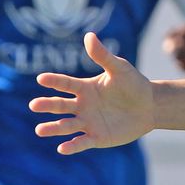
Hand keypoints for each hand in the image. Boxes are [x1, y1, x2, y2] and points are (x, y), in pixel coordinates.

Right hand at [30, 33, 155, 153]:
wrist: (150, 106)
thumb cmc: (134, 85)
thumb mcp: (120, 69)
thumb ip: (103, 56)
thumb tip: (89, 35)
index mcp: (84, 88)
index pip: (65, 84)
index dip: (54, 81)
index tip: (41, 78)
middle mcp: (82, 106)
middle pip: (60, 106)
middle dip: (47, 105)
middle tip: (34, 105)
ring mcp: (88, 122)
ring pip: (66, 125)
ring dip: (53, 128)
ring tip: (40, 130)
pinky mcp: (97, 137)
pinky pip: (82, 142)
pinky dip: (72, 146)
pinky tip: (62, 148)